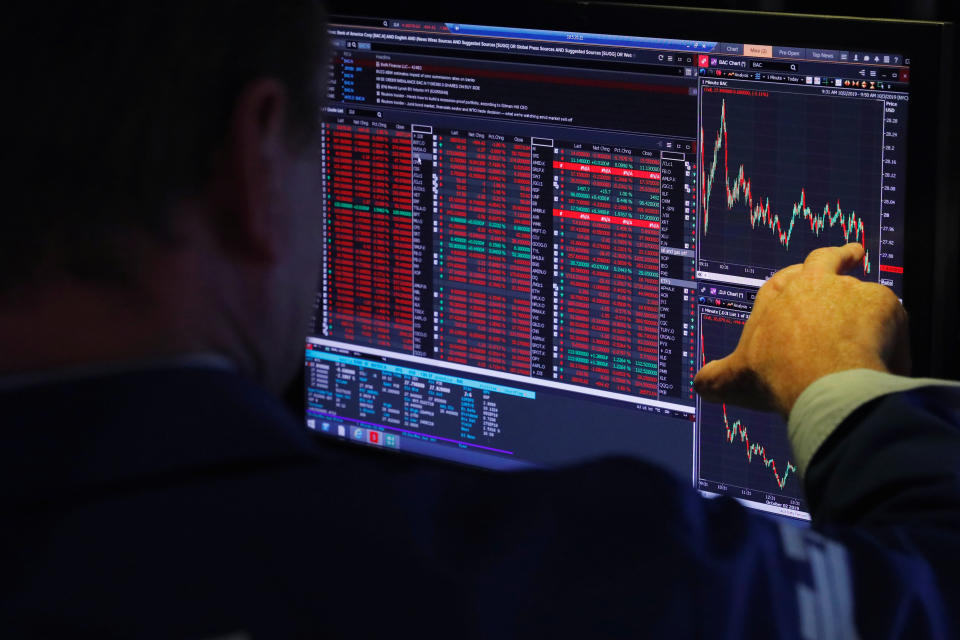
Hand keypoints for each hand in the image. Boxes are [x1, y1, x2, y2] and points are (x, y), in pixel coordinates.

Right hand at [694, 243, 909, 417]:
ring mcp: (849, 290)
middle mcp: (812, 284)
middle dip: (837, 255)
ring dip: (867, 302)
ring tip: (876, 316)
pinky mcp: (882, 302)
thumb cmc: (775, 377)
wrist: (823, 383)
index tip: (802, 280)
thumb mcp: (733, 381)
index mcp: (776, 297)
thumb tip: (699, 385)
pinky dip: (890, 331)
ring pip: (862, 290)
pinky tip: (888, 352)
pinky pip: (891, 315)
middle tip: (852, 252)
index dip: (793, 281)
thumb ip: (714, 380)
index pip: (784, 280)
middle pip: (826, 260)